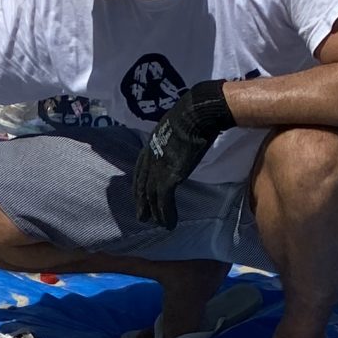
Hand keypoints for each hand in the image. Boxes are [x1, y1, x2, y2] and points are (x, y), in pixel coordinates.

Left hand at [132, 81, 231, 228]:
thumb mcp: (176, 125)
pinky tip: (169, 224)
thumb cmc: (193, 113)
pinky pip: (163, 201)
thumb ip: (174, 136)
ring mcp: (158, 167)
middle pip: (142, 185)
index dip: (140, 185)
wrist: (197, 113)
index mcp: (151, 143)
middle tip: (142, 217)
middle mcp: (150, 156)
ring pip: (151, 196)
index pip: (140, 169)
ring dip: (156, 213)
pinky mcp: (168, 176)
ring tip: (159, 224)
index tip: (140, 195)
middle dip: (142, 202)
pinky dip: (166, 214)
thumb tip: (183, 138)